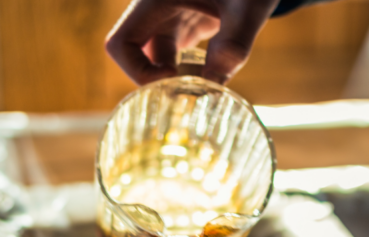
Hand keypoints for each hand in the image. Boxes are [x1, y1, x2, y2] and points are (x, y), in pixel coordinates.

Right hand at [105, 0, 282, 85]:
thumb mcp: (248, 8)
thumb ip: (235, 42)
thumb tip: (216, 82)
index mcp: (156, 0)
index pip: (120, 43)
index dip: (136, 69)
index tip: (172, 75)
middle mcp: (155, 11)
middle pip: (132, 56)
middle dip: (155, 81)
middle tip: (188, 95)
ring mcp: (169, 20)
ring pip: (154, 59)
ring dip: (172, 80)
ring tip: (203, 92)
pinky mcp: (185, 28)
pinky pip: (173, 58)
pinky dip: (186, 74)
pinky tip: (210, 82)